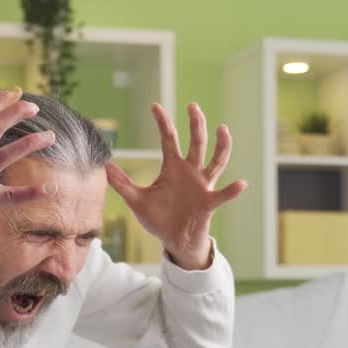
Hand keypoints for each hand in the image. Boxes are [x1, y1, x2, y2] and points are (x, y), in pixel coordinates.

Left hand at [106, 103, 247, 269]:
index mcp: (173, 168)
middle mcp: (190, 172)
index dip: (163, 122)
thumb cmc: (159, 219)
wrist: (174, 241)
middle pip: (196, 143)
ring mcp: (202, 186)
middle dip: (195, 124)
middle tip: (193, 106)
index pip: (169, 139)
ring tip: (223, 130)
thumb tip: (106, 167)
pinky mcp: (208, 203)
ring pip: (215, 161)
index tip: (155, 106)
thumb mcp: (137, 200)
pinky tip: (241, 183)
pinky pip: (222, 195)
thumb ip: (123, 184)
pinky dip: (232, 190)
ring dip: (221, 146)